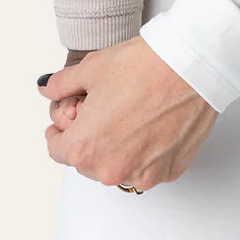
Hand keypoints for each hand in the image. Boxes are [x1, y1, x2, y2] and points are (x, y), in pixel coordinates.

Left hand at [38, 35, 218, 190]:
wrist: (190, 65)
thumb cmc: (144, 66)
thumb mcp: (92, 68)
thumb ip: (62, 84)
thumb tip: (48, 89)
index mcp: (85, 147)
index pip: (57, 151)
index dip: (58, 133)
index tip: (64, 125)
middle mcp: (111, 169)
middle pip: (88, 161)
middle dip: (90, 139)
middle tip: (103, 111)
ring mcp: (143, 174)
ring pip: (118, 167)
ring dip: (117, 149)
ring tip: (130, 115)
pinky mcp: (169, 171)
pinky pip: (148, 168)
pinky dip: (146, 153)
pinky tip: (152, 124)